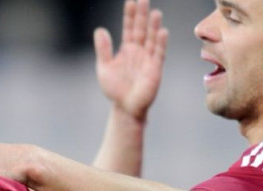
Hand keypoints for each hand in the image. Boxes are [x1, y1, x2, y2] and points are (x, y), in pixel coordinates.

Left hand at [95, 0, 167, 121]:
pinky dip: (160, 43)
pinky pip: (159, 54)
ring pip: (151, 39)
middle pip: (141, 29)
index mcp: (127, 49)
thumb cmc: (115, 89)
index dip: (130, 15)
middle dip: (142, 16)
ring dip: (153, 27)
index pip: (129, 28)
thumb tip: (100, 30)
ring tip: (155, 12)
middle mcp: (139, 51)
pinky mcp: (155, 69)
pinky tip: (162, 32)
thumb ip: (103, 49)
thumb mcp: (104, 67)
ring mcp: (148, 59)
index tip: (131, 1)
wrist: (125, 108)